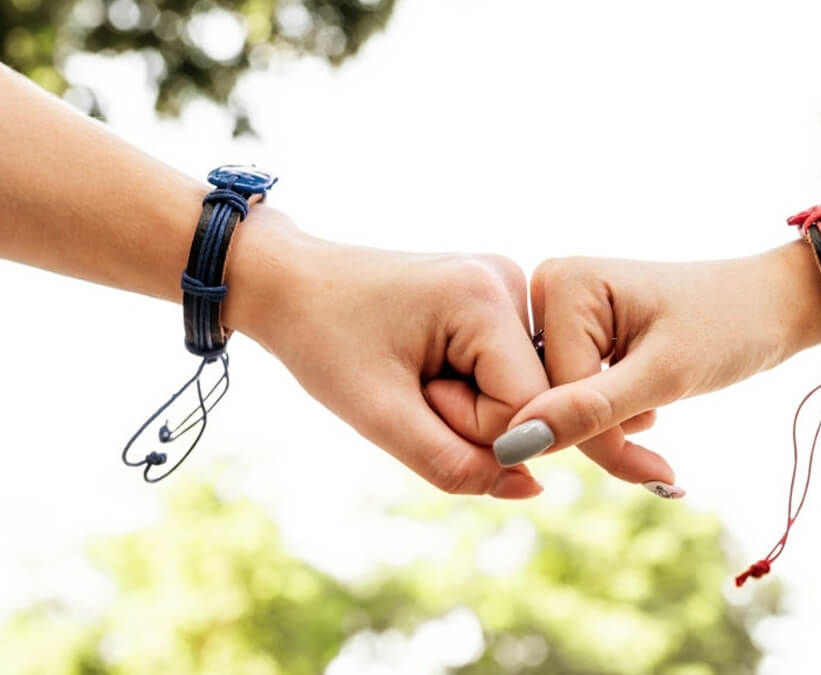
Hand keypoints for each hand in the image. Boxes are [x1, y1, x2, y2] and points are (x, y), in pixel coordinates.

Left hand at [229, 209, 549, 497]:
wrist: (289, 284)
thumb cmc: (323, 340)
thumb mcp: (380, 416)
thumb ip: (456, 464)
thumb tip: (531, 489)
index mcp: (486, 295)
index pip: (525, 408)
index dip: (469, 428)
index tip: (413, 394)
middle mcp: (509, 279)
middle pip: (527, 399)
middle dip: (466, 414)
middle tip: (407, 382)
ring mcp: (506, 285)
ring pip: (518, 392)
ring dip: (465, 403)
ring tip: (412, 369)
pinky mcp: (496, 298)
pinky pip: (504, 374)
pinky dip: (466, 387)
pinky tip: (426, 362)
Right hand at [493, 247, 820, 491]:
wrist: (770, 304)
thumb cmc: (728, 327)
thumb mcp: (664, 375)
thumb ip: (590, 410)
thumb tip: (515, 443)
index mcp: (562, 282)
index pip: (550, 394)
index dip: (599, 440)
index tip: (657, 469)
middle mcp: (549, 286)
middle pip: (548, 398)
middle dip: (604, 430)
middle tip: (657, 429)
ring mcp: (559, 308)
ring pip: (560, 404)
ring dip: (610, 423)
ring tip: (656, 402)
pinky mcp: (574, 328)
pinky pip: (572, 393)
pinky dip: (611, 412)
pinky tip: (646, 398)